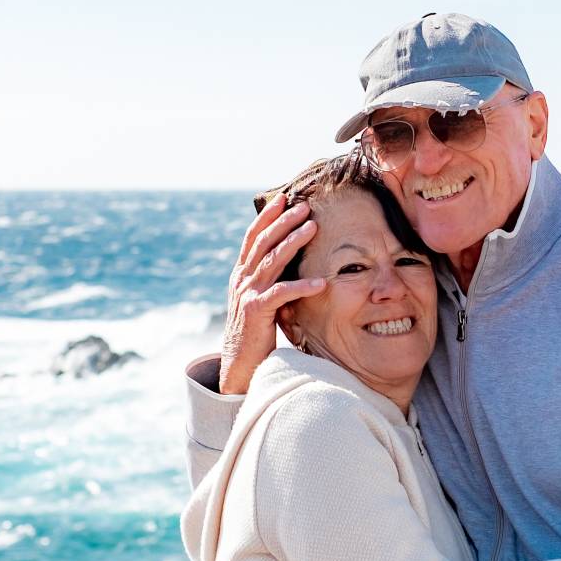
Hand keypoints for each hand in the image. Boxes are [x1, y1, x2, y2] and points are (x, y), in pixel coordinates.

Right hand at [221, 193, 326, 394]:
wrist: (239, 363)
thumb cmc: (255, 331)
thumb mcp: (259, 299)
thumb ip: (268, 280)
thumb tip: (287, 261)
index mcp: (241, 274)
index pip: (252, 238)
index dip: (267, 217)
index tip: (283, 198)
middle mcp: (241, 279)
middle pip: (263, 243)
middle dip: (283, 221)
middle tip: (304, 206)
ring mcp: (247, 294)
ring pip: (271, 261)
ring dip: (293, 242)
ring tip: (312, 228)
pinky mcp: (257, 312)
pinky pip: (282, 294)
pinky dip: (301, 287)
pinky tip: (321, 282)